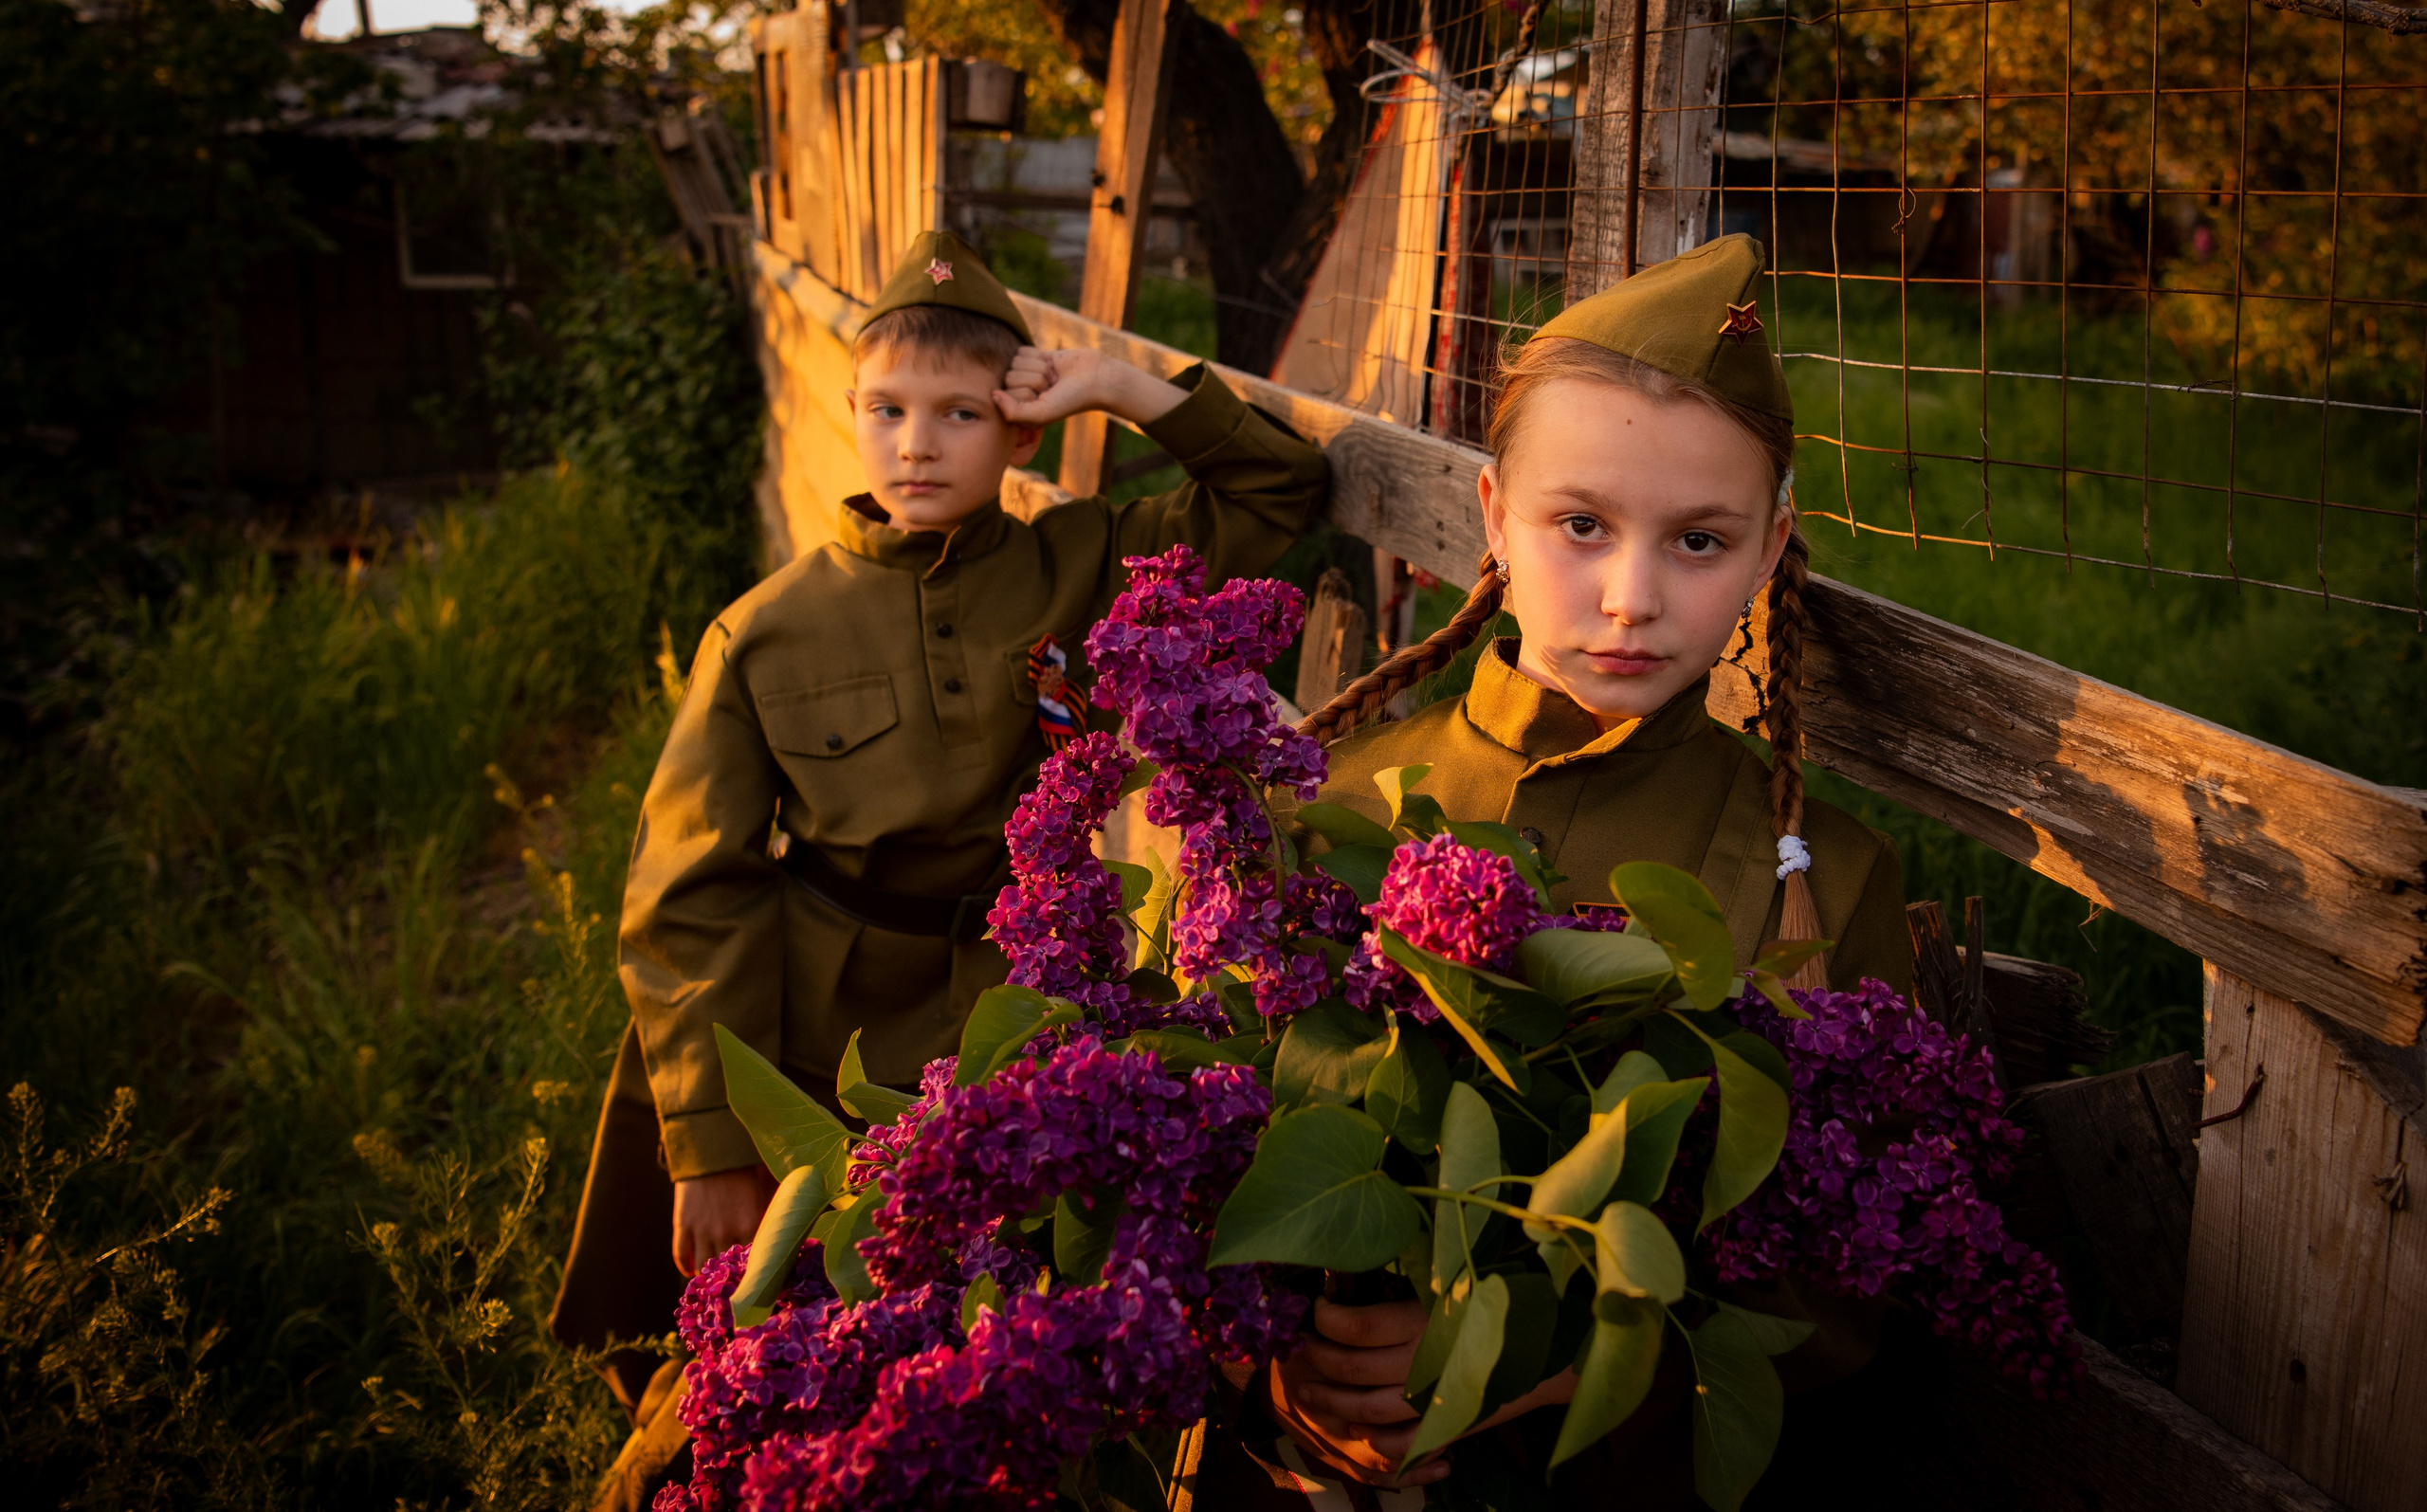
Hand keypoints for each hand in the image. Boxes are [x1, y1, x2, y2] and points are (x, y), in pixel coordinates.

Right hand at [671, 1167, 773, 1276]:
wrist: (712, 1150)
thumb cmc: (742, 1171)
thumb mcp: (760, 1195)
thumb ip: (765, 1221)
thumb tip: (775, 1242)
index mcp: (751, 1225)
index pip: (753, 1264)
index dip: (751, 1275)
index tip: (752, 1282)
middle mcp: (726, 1232)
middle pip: (725, 1271)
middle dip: (727, 1281)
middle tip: (728, 1286)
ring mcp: (702, 1230)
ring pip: (702, 1266)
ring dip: (704, 1276)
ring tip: (708, 1279)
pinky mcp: (682, 1224)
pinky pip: (681, 1255)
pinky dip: (685, 1266)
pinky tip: (690, 1269)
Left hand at [993, 346, 1186, 428]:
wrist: (1095, 378)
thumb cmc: (1070, 400)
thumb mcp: (1041, 414)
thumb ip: (1013, 412)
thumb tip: (993, 395)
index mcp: (1018, 410)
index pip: (1004, 394)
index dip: (1026, 393)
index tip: (1044, 399)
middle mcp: (1018, 392)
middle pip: (1009, 376)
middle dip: (1033, 379)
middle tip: (1052, 387)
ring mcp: (1025, 373)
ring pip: (1015, 361)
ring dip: (1038, 368)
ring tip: (1053, 377)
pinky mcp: (1032, 357)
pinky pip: (1022, 349)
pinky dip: (1039, 356)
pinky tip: (1052, 365)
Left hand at [1266, 1298, 1582, 1486]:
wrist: (1558, 1349)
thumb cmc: (1507, 1299)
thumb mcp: (1459, 1277)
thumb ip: (1416, 1276)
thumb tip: (1362, 1261)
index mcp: (1425, 1320)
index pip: (1355, 1325)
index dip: (1326, 1318)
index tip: (1318, 1306)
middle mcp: (1423, 1362)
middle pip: (1351, 1368)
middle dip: (1318, 1357)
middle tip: (1302, 1346)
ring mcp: (1434, 1399)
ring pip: (1366, 1410)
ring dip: (1332, 1401)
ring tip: (1310, 1390)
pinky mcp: (1448, 1425)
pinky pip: (1401, 1444)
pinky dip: (1376, 1440)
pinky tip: (1361, 1427)